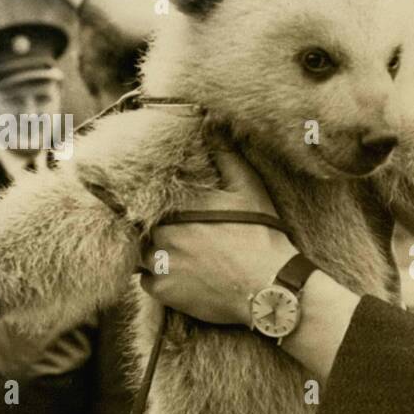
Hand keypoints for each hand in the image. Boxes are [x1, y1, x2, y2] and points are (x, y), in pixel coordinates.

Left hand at [140, 147, 295, 325]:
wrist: (269, 286)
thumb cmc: (261, 236)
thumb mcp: (248, 189)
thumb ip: (225, 157)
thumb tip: (210, 122)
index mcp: (179, 206)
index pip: (151, 200)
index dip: (158, 205)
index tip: (174, 212)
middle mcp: (163, 233)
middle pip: (145, 229)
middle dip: (161, 231)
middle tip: (183, 237)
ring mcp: (161, 263)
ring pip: (144, 255)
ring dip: (158, 255)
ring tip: (183, 258)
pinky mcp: (163, 291)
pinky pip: (148, 282)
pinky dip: (162, 280)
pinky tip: (184, 279)